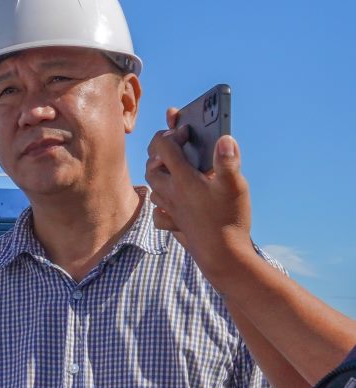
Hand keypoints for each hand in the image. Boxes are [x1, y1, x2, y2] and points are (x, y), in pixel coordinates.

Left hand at [145, 108, 255, 278]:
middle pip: (152, 165)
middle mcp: (170, 192)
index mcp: (182, 178)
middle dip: (159, 151)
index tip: (186, 131)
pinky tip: (170, 202)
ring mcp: (171, 209)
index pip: (163, 146)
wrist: (223, 256)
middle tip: (173, 143)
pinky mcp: (175, 224)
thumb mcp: (234, 185)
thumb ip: (228, 160)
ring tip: (172, 168)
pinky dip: (160, 204)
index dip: (172, 133)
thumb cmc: (229, 218)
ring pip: (152, 187)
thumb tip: (225, 138)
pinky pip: (158, 212)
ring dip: (158, 174)